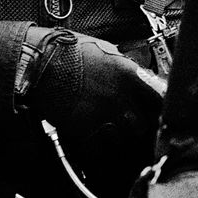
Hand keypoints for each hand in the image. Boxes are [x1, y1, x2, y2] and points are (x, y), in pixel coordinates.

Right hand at [21, 29, 164, 190]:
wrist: (37, 63)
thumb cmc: (67, 51)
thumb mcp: (104, 49)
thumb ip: (125, 66)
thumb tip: (139, 77)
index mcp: (128, 74)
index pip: (160, 98)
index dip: (160, 107)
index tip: (157, 112)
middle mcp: (119, 97)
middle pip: (142, 125)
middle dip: (136, 126)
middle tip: (128, 122)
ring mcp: (101, 115)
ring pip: (122, 140)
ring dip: (118, 137)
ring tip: (108, 129)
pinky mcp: (83, 130)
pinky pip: (99, 148)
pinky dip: (98, 147)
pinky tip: (93, 136)